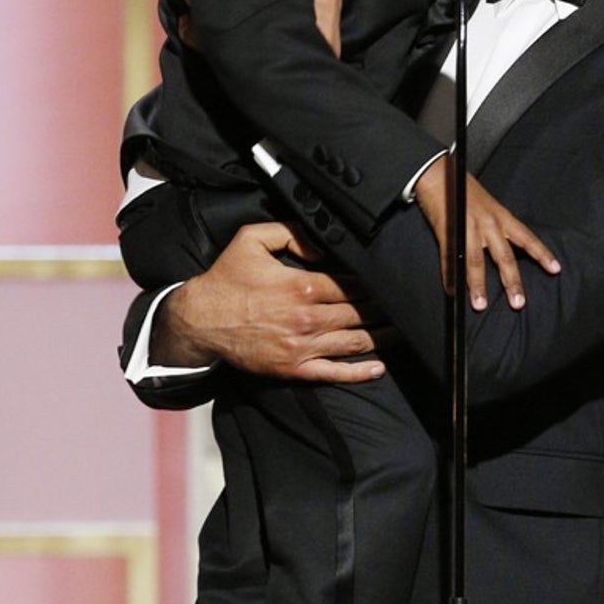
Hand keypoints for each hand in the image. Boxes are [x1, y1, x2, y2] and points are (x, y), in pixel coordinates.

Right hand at [152, 221, 386, 380]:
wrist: (200, 320)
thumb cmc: (227, 278)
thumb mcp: (252, 239)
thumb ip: (290, 231)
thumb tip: (322, 244)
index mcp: (301, 286)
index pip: (351, 286)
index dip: (373, 284)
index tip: (389, 281)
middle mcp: (307, 318)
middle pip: (359, 314)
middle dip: (384, 309)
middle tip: (404, 306)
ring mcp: (302, 347)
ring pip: (354, 342)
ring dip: (381, 337)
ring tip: (401, 331)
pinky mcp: (294, 368)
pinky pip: (334, 372)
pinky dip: (360, 372)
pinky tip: (379, 367)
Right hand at [414, 156, 560, 310]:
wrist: (437, 173)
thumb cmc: (465, 190)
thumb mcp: (488, 207)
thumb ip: (496, 228)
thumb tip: (506, 249)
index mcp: (501, 217)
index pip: (526, 238)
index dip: (541, 254)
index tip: (556, 270)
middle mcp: (488, 224)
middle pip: (504, 257)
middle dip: (511, 282)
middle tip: (519, 303)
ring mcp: (467, 228)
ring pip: (476, 262)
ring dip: (477, 285)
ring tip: (480, 305)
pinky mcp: (447, 232)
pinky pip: (449, 258)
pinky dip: (449, 276)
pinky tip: (451, 291)